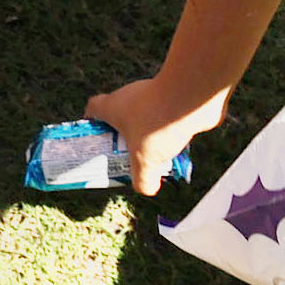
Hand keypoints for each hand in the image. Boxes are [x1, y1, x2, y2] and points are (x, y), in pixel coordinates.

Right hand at [83, 75, 223, 196]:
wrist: (191, 98)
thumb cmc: (158, 123)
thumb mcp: (143, 160)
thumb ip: (141, 179)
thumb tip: (146, 188)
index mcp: (113, 106)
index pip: (94, 109)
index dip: (92, 123)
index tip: (98, 139)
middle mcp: (129, 97)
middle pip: (119, 115)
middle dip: (124, 136)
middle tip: (130, 155)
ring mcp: (151, 96)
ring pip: (144, 117)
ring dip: (148, 135)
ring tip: (157, 155)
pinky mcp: (171, 98)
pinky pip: (164, 117)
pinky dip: (167, 130)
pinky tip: (176, 146)